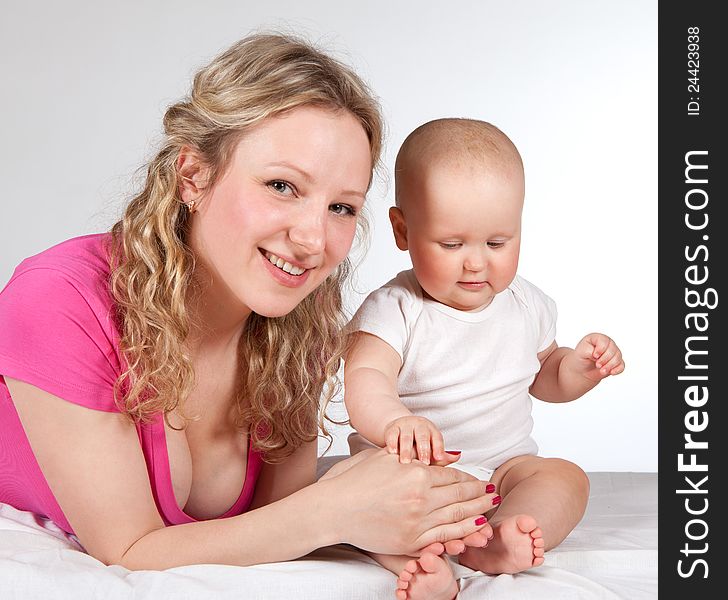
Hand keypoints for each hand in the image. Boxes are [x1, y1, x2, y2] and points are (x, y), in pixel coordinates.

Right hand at [324, 450, 496, 555]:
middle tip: (493, 493)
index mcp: (416, 474)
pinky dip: (462, 533)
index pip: (453, 476)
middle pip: (460, 496)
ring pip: (457, 517)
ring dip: (478, 512)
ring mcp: (417, 523)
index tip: (479, 480)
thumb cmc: (357, 478)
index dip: (470, 478)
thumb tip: (453, 455)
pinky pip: (444, 538)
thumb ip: (421, 456)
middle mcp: (420, 499)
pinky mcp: (410, 542)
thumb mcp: (388, 456)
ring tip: (490, 508)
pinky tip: (473, 527)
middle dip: (480, 494)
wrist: (334, 508)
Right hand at [384, 415, 457, 465]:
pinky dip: (392, 443)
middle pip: (422, 436)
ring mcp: (405, 426)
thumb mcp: (430, 448)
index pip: (437, 438)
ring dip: (406, 449)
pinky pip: (392, 434)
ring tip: (405, 462)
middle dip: (423, 449)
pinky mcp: (392, 428)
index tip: (438, 457)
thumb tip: (457, 456)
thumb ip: (441, 455)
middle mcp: (419, 426)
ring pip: (406, 436)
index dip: (438, 448)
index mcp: (432, 431)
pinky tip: (392, 452)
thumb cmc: (418, 444)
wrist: (400, 428)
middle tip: (423, 462)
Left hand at [574, 333, 624, 381]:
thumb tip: (597, 355)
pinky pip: (621, 365)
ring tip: (601, 370)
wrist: (583, 369)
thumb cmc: (581, 358)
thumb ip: (588, 350)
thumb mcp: (580, 352)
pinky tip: (611, 372)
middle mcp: (608, 344)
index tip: (594, 356)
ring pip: (618, 358)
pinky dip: (617, 369)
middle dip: (605, 359)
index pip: (604, 341)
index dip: (601, 349)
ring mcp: (613, 353)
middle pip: (612, 350)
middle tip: (597, 365)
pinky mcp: (616, 362)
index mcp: (598, 338)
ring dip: (610, 366)